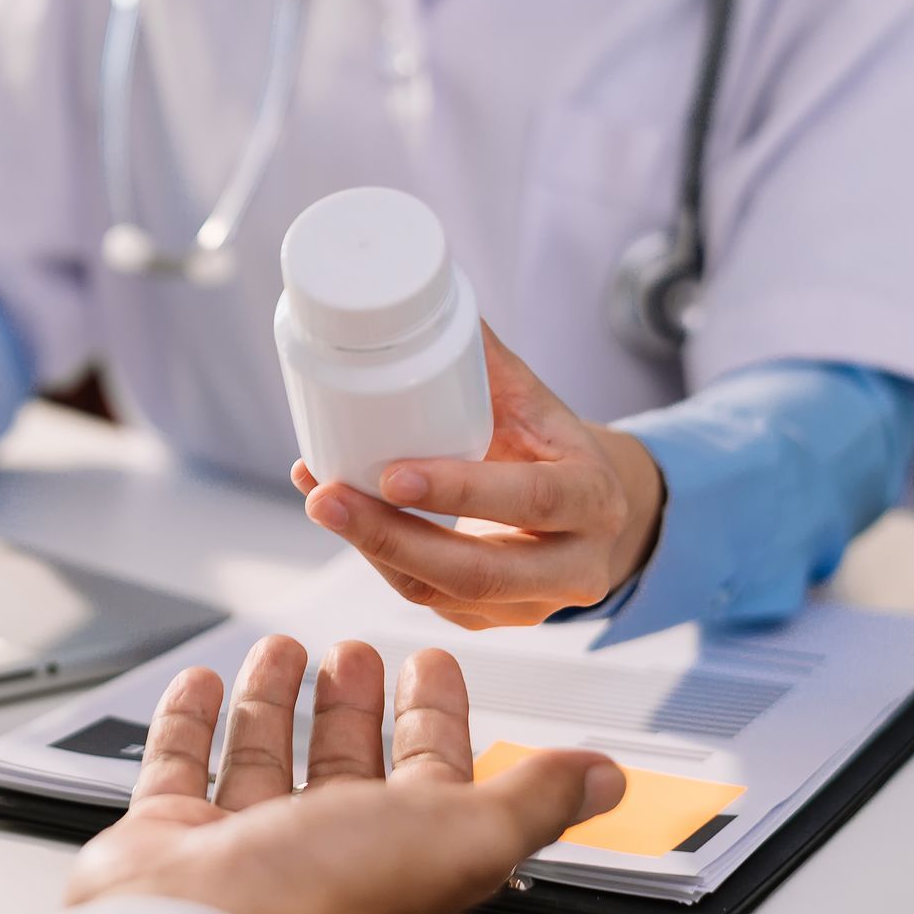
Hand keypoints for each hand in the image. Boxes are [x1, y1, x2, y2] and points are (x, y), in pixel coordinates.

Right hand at [67, 636, 623, 913]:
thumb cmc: (325, 900)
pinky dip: (190, 721)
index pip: (430, 773)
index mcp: (398, 851)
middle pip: (346, 763)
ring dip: (277, 700)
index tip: (432, 665)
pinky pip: (180, 765)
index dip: (434, 717)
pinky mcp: (172, 835)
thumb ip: (531, 801)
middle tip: (357, 649)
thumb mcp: (459, 837)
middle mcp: (322, 849)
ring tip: (283, 648)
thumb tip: (604, 778)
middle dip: (356, 702)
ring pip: (265, 757)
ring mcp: (243, 843)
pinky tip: (201, 684)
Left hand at [293, 323, 663, 627]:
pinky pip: (424, 598)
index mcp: (595, 499)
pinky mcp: (490, 622)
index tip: (390, 473)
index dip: (461, 492)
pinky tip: (336, 513)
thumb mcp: (532, 397)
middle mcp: (575, 565)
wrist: (585, 506)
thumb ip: (481, 356)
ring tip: (317, 500)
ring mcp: (533, 606)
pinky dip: (373, 556)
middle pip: (478, 571)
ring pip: (441, 594)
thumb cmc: (547, 439)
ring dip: (370, 550)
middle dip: (390, 537)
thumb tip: (419, 291)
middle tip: (325, 498)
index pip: (533, 500)